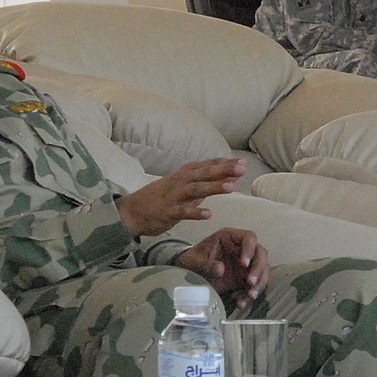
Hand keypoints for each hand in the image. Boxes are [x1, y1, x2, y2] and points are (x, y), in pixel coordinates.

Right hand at [116, 158, 244, 236]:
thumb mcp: (185, 185)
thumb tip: (230, 175)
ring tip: (231, 187)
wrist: (133, 211)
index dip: (226, 164)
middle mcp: (181, 181)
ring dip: (213, 187)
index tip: (244, 162)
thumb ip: (206, 181)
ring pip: (196, 190)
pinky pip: (183, 212)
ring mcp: (174, 196)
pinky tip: (209, 214)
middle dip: (224, 170)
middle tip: (242, 168)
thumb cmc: (162, 197)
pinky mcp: (168, 212)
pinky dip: (196, 213)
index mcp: (186, 173)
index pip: (209, 165)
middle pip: (205, 173)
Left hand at [174, 228, 268, 305]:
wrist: (189, 274)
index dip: (250, 249)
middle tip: (250, 282)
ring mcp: (245, 264)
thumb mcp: (194, 261)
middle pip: (261, 253)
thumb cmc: (192, 261)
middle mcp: (241, 249)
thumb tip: (221, 269)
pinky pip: (255, 285)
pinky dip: (250, 294)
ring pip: (263, 269)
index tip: (244, 264)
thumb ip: (206, 264)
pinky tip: (241, 303)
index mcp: (229, 238)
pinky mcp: (244, 278)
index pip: (248, 237)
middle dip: (258, 268)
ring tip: (250, 295)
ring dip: (260, 283)